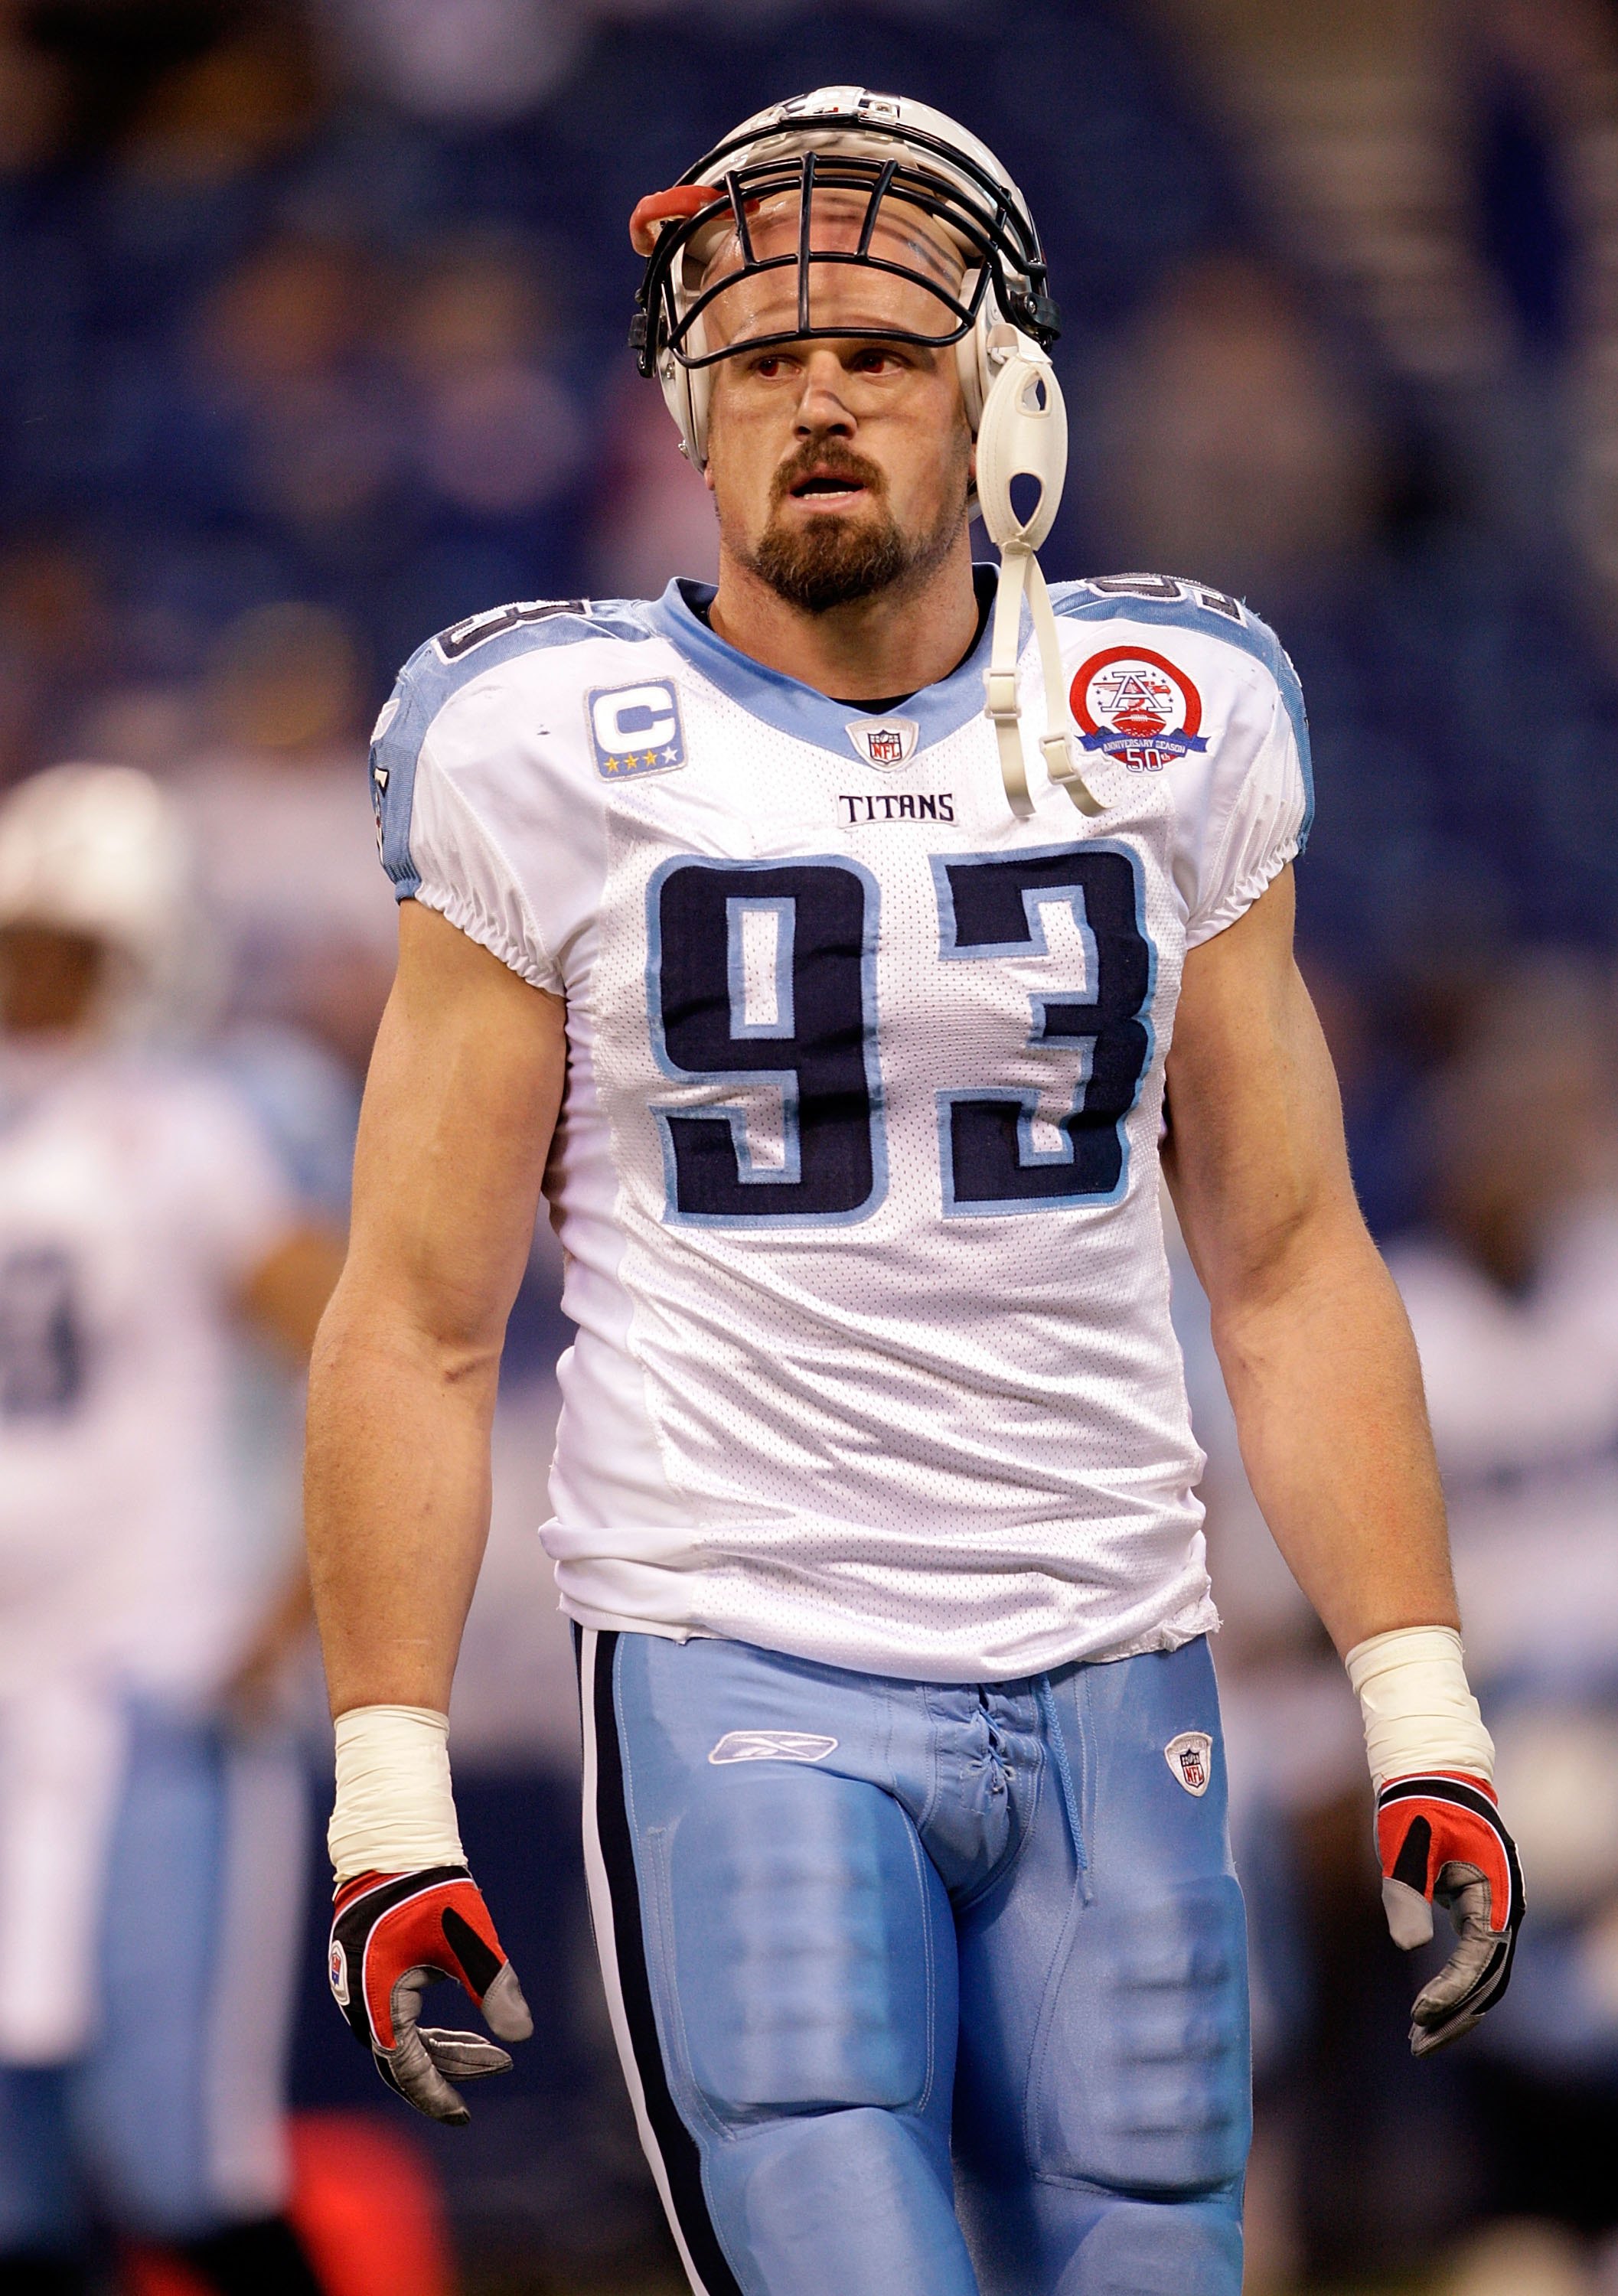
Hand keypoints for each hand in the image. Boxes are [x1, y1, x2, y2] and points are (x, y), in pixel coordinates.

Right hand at [328, 1865, 531, 2122]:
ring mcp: (359, 1988)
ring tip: (491, 2052)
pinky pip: (397, 2019)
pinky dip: (429, 2032)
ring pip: (402, 2040)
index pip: (405, 2067)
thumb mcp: (471, 1937)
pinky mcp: (367, 1975)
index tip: (465, 2116)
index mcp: (377, 1996)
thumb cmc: (432, 1887)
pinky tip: (464, 2033)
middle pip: (405, 2057)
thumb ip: (495, 1985)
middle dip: (451, 2070)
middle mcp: (359, 1999)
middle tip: (498, 2069)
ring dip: (444, 2051)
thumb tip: (522, 2034)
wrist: (395, 1841)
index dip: (436, 2094)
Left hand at [1376, 1772, 1523, 2056]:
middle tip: (1417, 2046)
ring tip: (1418, 2041)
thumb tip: (1409, 1947)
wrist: (1430, 1775)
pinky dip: (1455, 1988)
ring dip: (1456, 2010)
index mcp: (1494, 1891)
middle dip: (1456, 2016)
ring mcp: (1496, 1911)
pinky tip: (1427, 2011)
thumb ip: (1406, 1894)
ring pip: (1486, 1977)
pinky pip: (1475, 1962)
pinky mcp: (1480, 1913)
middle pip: (1490, 1979)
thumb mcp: (1404, 1847)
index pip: (1481, 1957)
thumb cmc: (1415, 1807)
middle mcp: (1504, 1907)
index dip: (1452, 1991)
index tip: (1419, 2014)